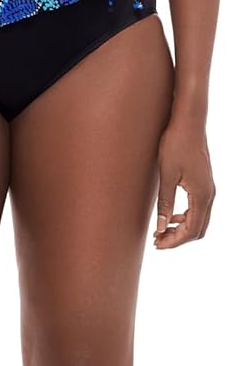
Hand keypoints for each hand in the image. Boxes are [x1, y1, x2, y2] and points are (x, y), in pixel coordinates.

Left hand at [153, 115, 215, 249]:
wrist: (189, 122)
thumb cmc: (176, 144)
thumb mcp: (166, 175)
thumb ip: (165, 203)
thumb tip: (161, 228)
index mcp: (201, 195)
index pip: (191, 231)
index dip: (174, 242)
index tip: (157, 244)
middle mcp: (209, 195)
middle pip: (198, 230)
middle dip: (178, 239)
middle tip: (157, 240)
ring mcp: (209, 189)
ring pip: (200, 221)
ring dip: (182, 229)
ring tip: (161, 230)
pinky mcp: (205, 184)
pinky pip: (199, 209)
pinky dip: (187, 218)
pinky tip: (172, 215)